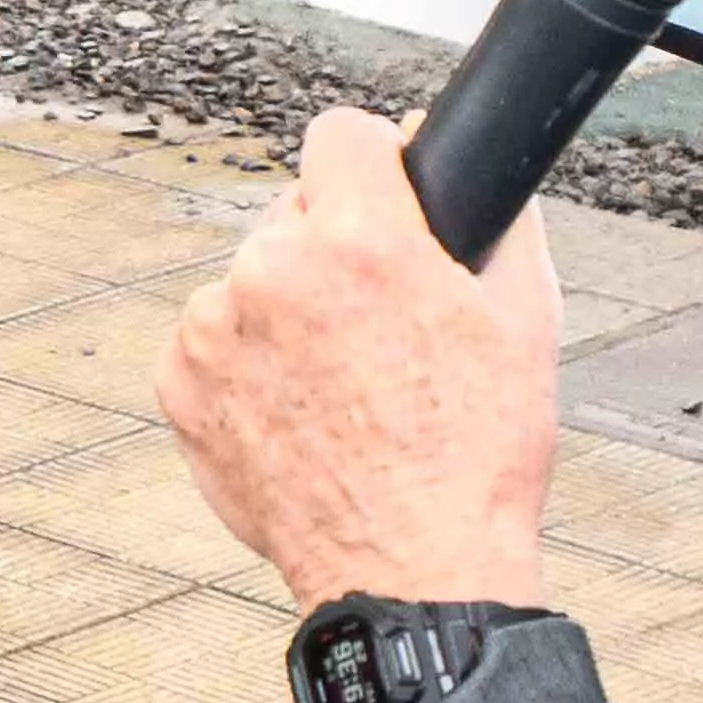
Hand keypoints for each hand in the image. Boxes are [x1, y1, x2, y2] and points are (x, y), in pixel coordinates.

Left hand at [155, 109, 567, 614]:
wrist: (414, 569)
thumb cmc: (475, 456)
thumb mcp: (525, 317)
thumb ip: (489, 214)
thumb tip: (447, 151)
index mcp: (360, 243)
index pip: (340, 133)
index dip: (374, 166)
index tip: (384, 199)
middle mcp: (272, 273)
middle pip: (295, 214)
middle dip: (334, 251)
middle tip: (380, 326)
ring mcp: (213, 332)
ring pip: (253, 281)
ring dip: (287, 312)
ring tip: (344, 385)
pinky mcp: (178, 385)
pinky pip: (214, 340)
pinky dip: (248, 365)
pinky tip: (300, 412)